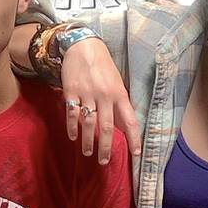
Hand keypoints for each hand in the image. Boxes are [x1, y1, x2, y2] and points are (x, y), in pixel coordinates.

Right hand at [61, 36, 140, 163]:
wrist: (83, 46)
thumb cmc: (103, 66)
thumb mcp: (117, 83)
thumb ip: (118, 104)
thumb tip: (121, 127)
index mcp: (119, 94)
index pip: (130, 120)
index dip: (134, 138)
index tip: (136, 154)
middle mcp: (104, 96)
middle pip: (107, 127)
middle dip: (106, 147)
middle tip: (104, 161)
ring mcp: (87, 94)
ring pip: (88, 123)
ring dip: (88, 141)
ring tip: (87, 152)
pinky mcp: (71, 92)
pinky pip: (72, 114)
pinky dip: (72, 127)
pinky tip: (73, 137)